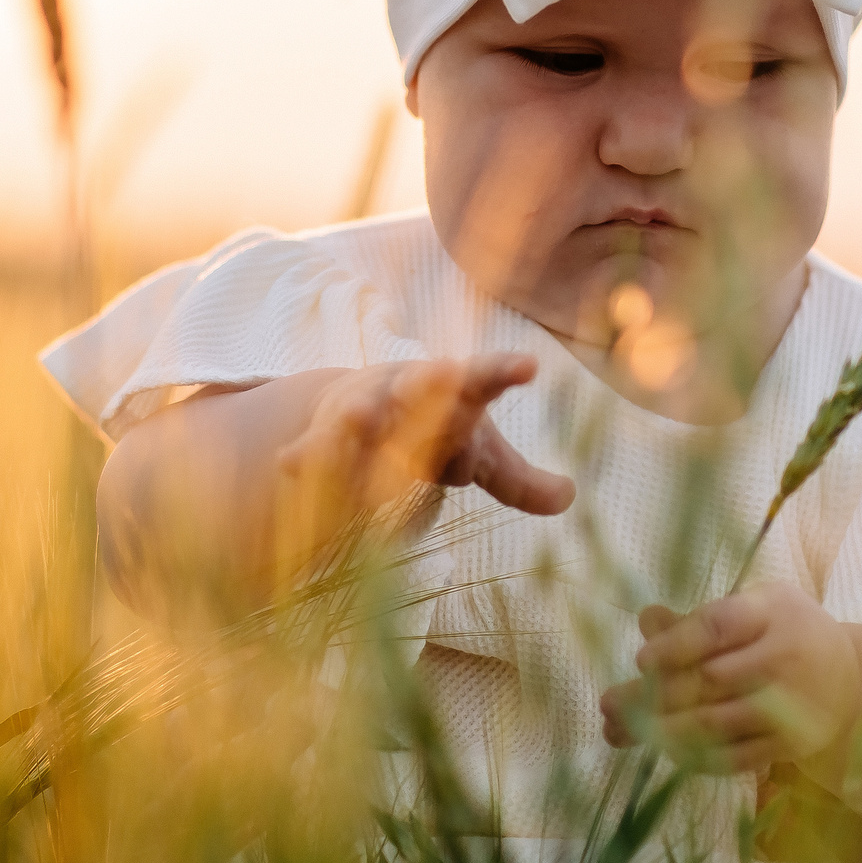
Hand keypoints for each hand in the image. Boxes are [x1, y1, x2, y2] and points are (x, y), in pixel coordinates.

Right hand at [275, 355, 574, 518]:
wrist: (359, 411)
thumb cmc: (437, 434)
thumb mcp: (479, 456)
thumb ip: (519, 480)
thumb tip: (570, 498)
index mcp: (453, 393)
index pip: (483, 380)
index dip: (503, 373)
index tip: (528, 364)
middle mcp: (407, 396)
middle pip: (422, 391)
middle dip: (434, 388)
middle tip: (449, 374)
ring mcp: (361, 414)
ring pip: (363, 416)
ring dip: (363, 417)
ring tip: (360, 416)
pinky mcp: (322, 442)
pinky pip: (314, 451)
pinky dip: (306, 456)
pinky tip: (291, 463)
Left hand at [598, 583, 861, 775]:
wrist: (850, 680)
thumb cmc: (785, 632)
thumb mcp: (754, 607)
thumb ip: (702, 618)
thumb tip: (647, 619)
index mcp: (770, 612)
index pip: (718, 627)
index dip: (676, 645)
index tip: (639, 661)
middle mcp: (782, 658)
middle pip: (708, 680)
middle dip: (651, 696)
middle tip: (607, 704)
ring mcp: (788, 707)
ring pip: (716, 724)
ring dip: (663, 730)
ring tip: (621, 731)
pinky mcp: (788, 745)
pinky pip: (734, 757)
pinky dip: (695, 757)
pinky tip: (664, 751)